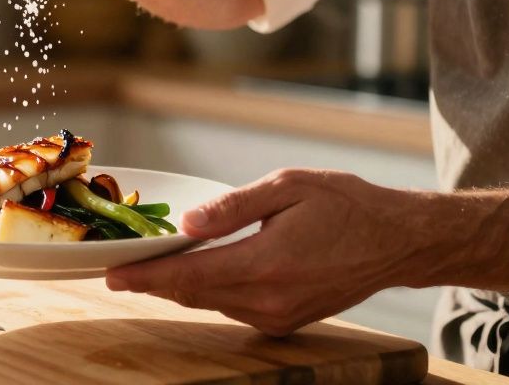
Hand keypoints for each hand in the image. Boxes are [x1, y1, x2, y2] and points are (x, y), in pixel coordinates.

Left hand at [105, 169, 445, 335]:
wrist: (397, 240)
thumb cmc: (345, 204)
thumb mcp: (286, 187)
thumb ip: (233, 208)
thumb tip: (188, 222)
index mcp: (265, 263)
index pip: (188, 275)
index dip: (145, 276)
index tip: (111, 274)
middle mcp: (269, 299)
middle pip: (193, 293)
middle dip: (153, 282)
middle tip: (118, 270)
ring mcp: (278, 316)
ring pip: (212, 303)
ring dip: (181, 287)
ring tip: (151, 268)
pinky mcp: (287, 322)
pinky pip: (235, 308)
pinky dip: (211, 292)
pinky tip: (198, 274)